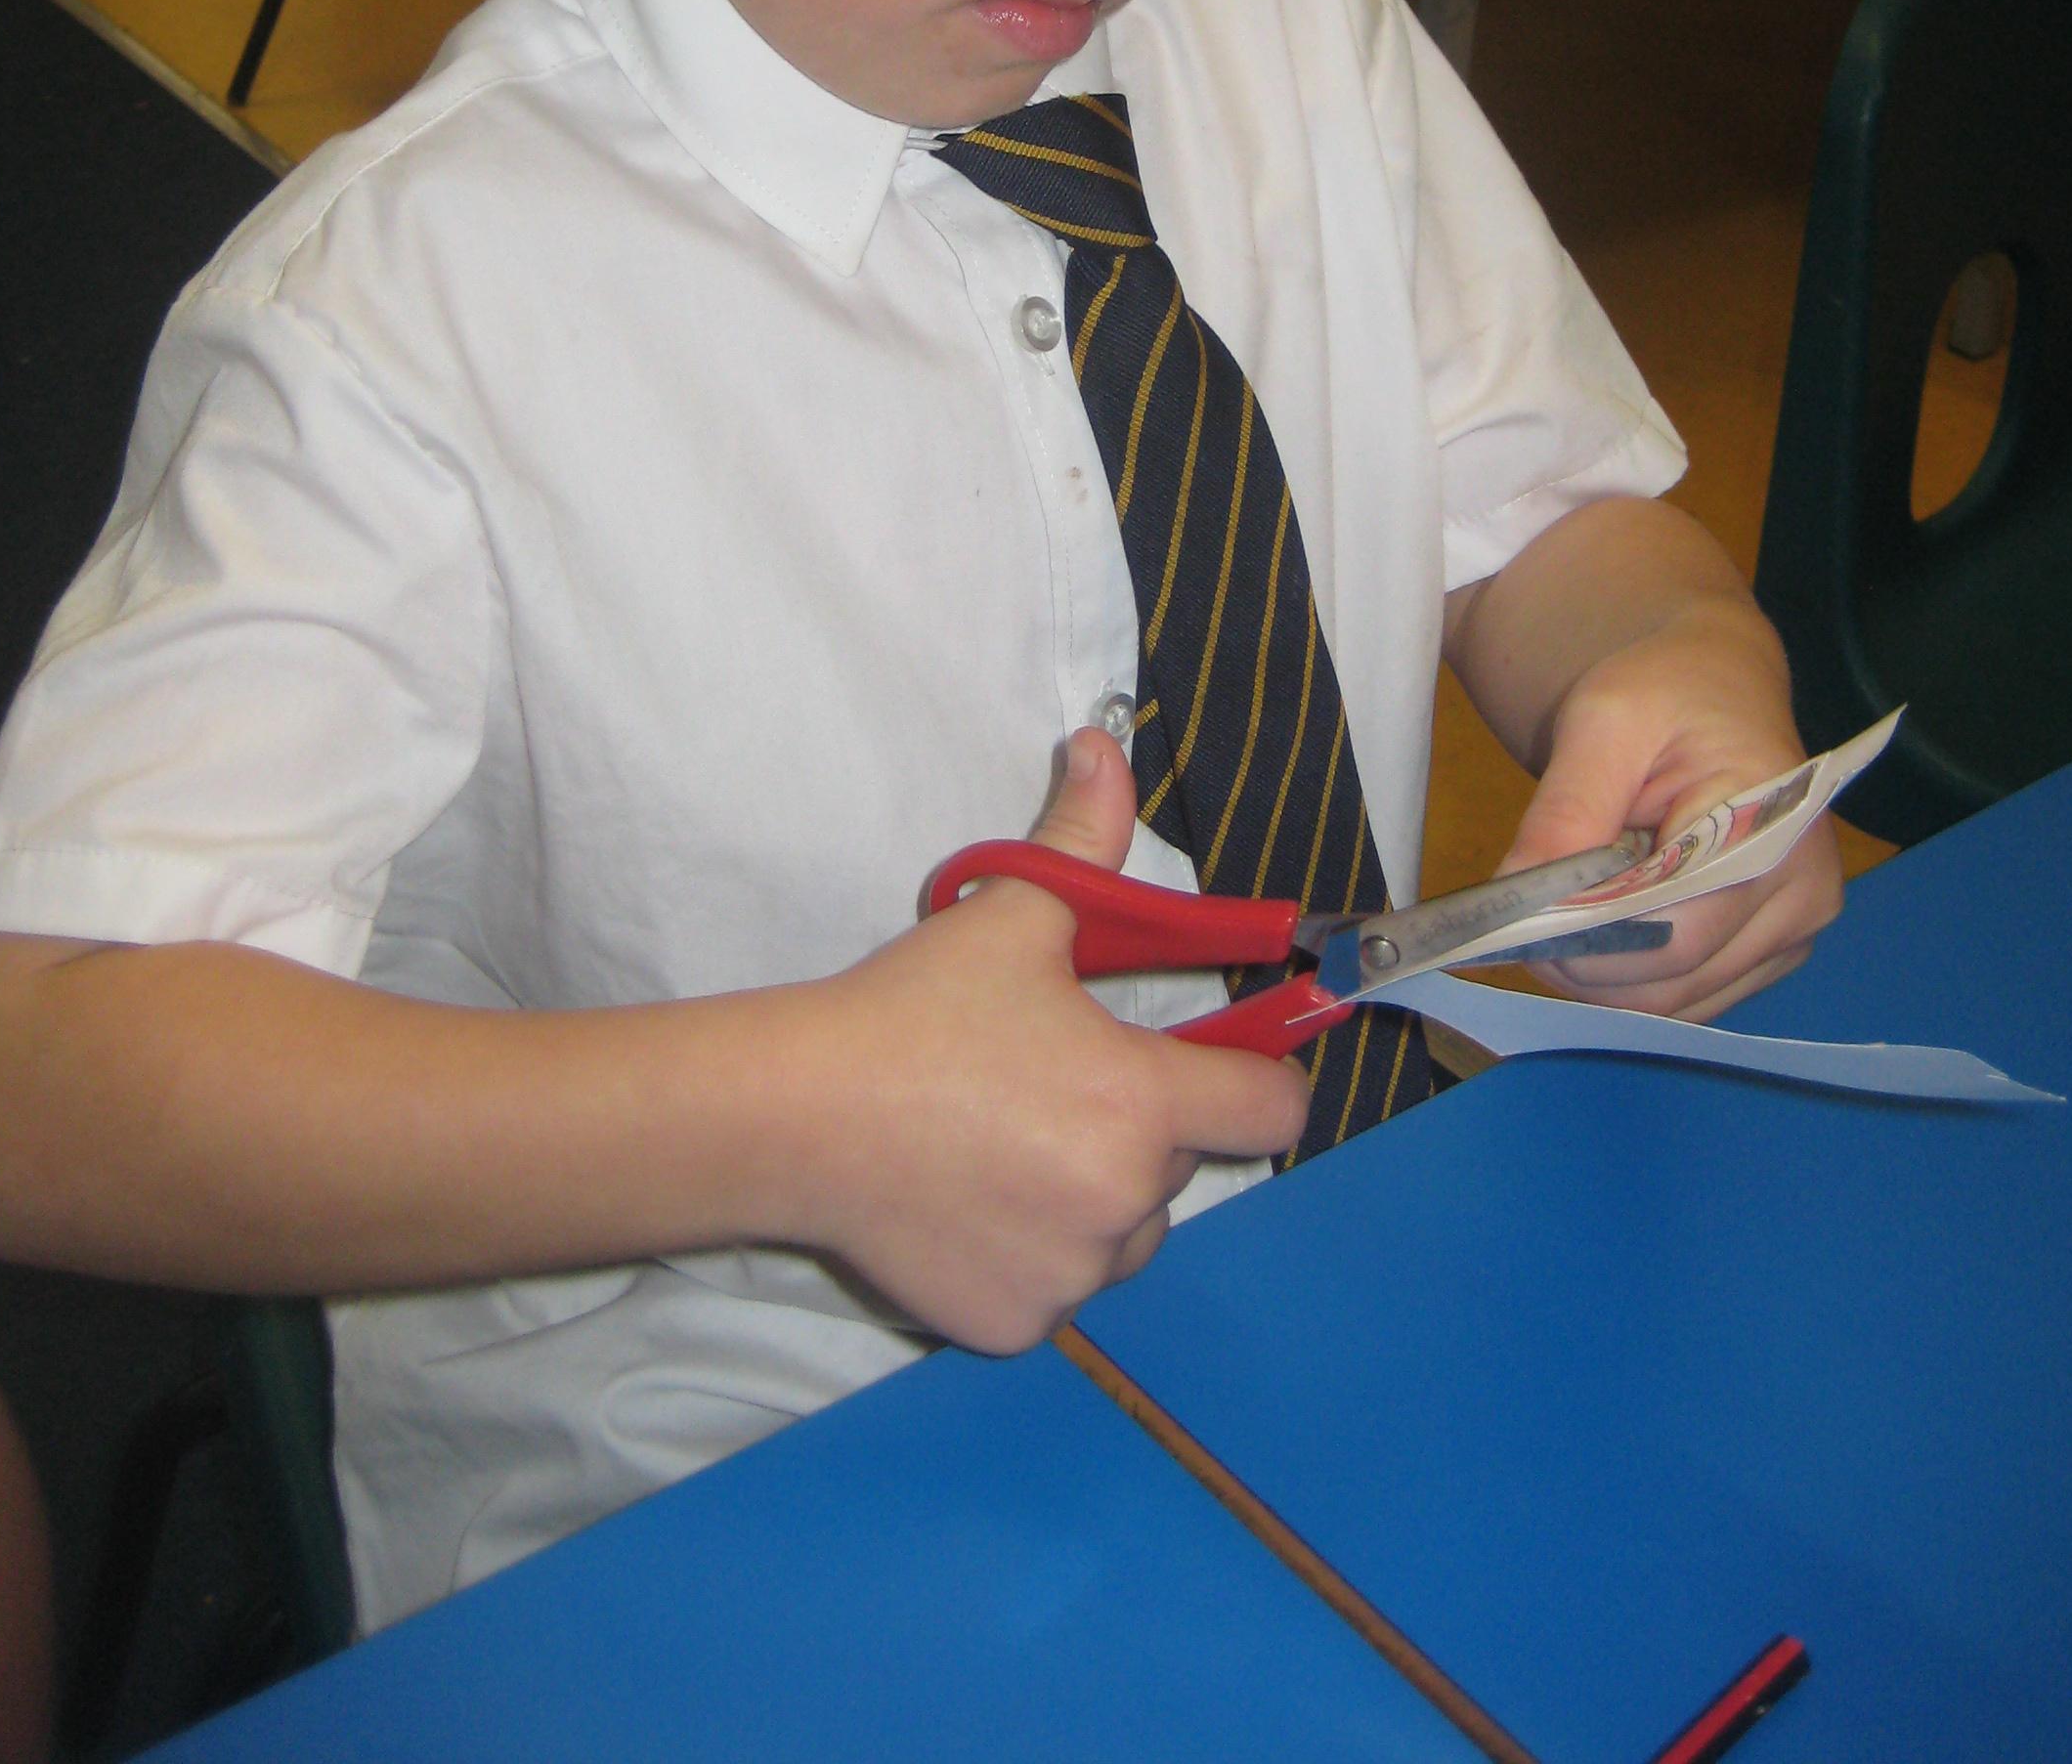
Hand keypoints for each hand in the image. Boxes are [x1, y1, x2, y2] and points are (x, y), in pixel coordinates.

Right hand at [791, 732, 1306, 1353]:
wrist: (797, 1118)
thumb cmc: (914, 1014)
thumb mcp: (1009, 916)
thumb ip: (1079, 838)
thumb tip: (1103, 744)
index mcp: (1143, 1104)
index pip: (1274, 1109)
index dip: (1258, 1077)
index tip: (1220, 1062)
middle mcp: (1125, 1203)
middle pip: (1183, 1165)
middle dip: (1142, 1129)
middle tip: (1054, 1087)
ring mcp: (1071, 1277)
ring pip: (1125, 1234)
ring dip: (1094, 1198)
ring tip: (1008, 1145)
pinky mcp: (1014, 1327)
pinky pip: (1059, 1289)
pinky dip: (1033, 1255)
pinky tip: (969, 1202)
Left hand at [1496, 601, 1840, 1021]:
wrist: (1717, 683)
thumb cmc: (1667, 688)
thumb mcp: (1603, 720)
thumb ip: (1566, 809)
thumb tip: (1516, 896)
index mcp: (1774, 829)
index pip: (1676, 933)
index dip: (1589, 942)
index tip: (1518, 922)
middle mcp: (1804, 895)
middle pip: (1673, 980)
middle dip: (1585, 961)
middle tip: (1521, 916)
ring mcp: (1794, 932)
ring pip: (1676, 1002)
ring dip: (1603, 974)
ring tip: (1565, 908)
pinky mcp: (1772, 952)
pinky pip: (1689, 996)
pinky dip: (1632, 976)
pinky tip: (1606, 920)